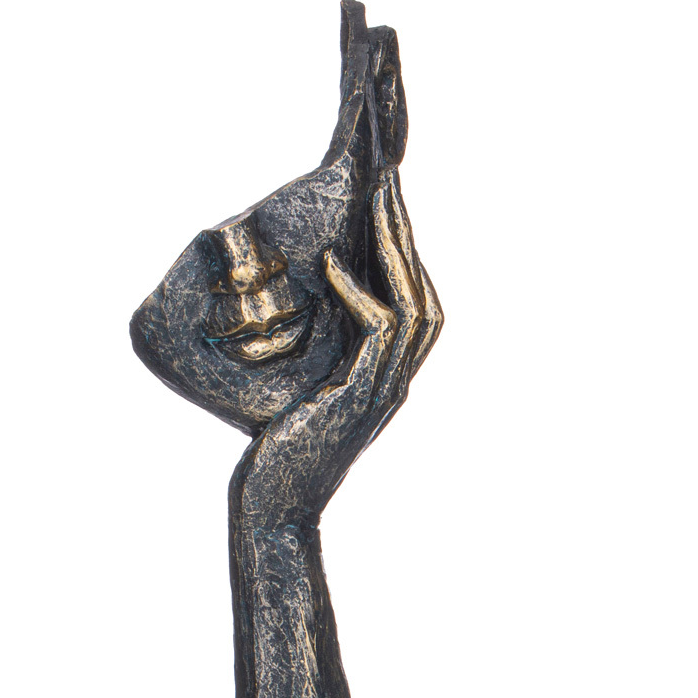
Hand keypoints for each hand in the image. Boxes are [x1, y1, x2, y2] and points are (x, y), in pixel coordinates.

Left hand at [230, 167, 442, 527]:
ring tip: (374, 204)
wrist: (272, 511)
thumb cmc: (278, 458)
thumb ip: (317, 362)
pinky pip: (378, 331)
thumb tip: (297, 321)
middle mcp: (393, 385)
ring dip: (395, 251)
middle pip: (425, 298)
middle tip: (388, 186)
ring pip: (413, 308)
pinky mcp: (358, 399)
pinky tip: (332, 263)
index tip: (383, 212)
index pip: (414, 309)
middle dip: (407, 240)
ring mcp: (381, 393)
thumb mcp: (302, 397)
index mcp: (384, 381)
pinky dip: (359, 291)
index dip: (405, 259)